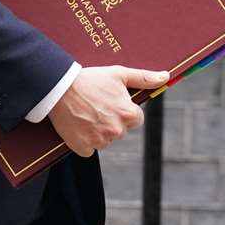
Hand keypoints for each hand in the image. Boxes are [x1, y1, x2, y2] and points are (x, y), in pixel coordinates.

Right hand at [48, 65, 166, 156]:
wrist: (59, 88)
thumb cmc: (91, 79)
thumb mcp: (119, 74)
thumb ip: (144, 78)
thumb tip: (165, 77)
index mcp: (128, 114)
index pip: (136, 119)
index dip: (125, 111)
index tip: (112, 103)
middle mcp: (116, 130)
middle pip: (120, 130)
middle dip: (111, 121)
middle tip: (96, 106)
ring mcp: (99, 141)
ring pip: (105, 141)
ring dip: (98, 132)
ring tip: (85, 114)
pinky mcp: (83, 148)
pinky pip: (89, 149)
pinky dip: (84, 141)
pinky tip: (78, 125)